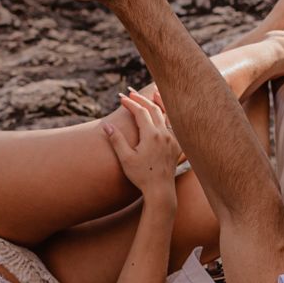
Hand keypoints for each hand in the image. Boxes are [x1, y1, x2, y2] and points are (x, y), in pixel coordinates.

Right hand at [102, 89, 179, 203]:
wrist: (160, 190)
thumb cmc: (141, 176)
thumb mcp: (125, 159)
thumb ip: (116, 140)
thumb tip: (106, 126)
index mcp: (151, 135)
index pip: (140, 112)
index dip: (130, 103)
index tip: (121, 98)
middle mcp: (164, 134)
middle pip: (153, 109)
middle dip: (141, 99)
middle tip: (131, 93)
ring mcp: (172, 138)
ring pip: (166, 114)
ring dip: (158, 102)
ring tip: (153, 92)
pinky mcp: (176, 145)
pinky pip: (174, 124)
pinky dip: (168, 115)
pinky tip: (165, 113)